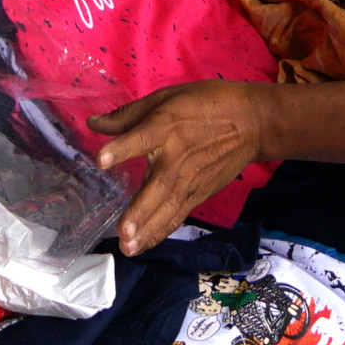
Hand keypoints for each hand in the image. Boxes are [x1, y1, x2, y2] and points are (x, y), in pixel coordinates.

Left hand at [93, 81, 283, 252]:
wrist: (252, 122)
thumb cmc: (205, 104)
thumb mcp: (166, 97)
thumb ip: (128, 115)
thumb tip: (93, 124)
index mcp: (167, 126)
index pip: (142, 137)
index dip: (122, 148)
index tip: (101, 160)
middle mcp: (177, 157)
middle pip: (158, 186)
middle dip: (140, 210)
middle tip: (123, 231)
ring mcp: (190, 179)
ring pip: (168, 208)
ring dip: (148, 229)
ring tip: (128, 247)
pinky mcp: (199, 193)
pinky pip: (177, 215)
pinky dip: (161, 231)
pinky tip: (142, 245)